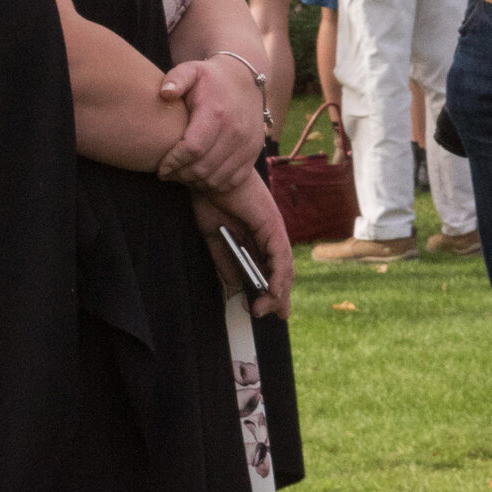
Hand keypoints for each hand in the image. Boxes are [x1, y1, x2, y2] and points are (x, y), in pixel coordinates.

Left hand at [156, 51, 267, 193]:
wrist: (244, 80)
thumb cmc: (210, 79)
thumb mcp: (191, 70)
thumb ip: (176, 79)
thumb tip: (165, 93)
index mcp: (217, 113)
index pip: (192, 149)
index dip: (173, 162)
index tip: (160, 167)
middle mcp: (235, 132)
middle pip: (203, 168)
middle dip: (180, 175)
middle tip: (167, 174)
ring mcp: (247, 145)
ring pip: (216, 179)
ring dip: (195, 182)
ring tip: (181, 175)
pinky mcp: (253, 154)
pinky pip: (232, 181)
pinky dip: (214, 185)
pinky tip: (200, 176)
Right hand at [195, 177, 293, 317]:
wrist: (207, 176)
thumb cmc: (210, 198)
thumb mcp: (215, 236)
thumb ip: (225, 261)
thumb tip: (235, 286)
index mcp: (257, 233)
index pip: (270, 266)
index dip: (272, 288)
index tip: (267, 307)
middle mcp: (270, 232)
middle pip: (282, 270)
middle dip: (280, 295)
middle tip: (275, 315)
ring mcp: (274, 229)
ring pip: (284, 267)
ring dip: (277, 291)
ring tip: (266, 309)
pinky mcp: (273, 225)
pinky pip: (280, 257)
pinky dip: (278, 277)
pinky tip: (273, 293)